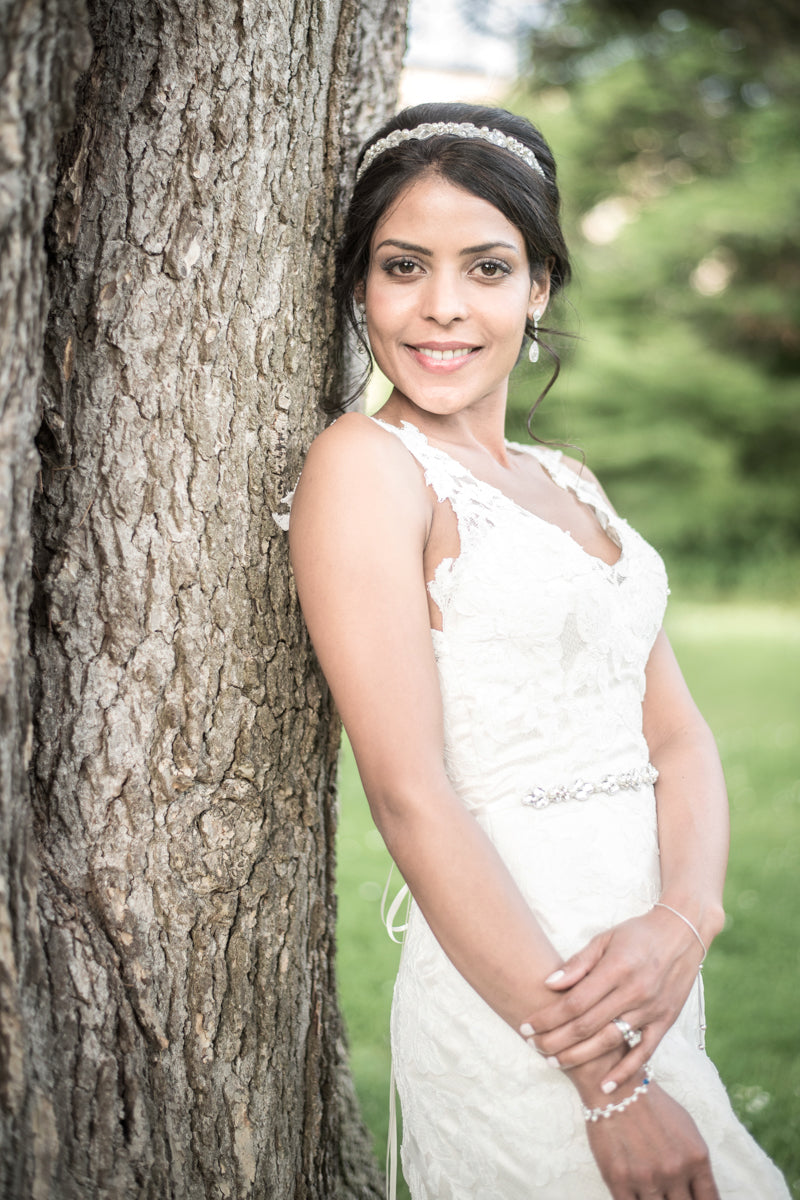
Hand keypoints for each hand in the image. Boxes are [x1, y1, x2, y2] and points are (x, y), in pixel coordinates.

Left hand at [521, 908, 704, 1089]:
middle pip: (587, 1025)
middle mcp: (634, 992)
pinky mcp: (665, 1021)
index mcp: (616, 969)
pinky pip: (644, 1052)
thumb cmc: (637, 934)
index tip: (527, 1025)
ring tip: (554, 1062)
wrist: (683, 934)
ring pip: (610, 1041)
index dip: (548, 1017)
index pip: (574, 1002)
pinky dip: (625, 1071)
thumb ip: (578, 963)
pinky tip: (605, 1085)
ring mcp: (651, 1009)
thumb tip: (549, 983)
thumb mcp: (605, 939)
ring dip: (579, 1056)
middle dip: (555, 1040)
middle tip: (533, 1046)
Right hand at [585, 1082, 719, 1198]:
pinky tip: (636, 1195)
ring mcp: (647, 1177)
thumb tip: (700, 1192)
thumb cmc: (652, 1106)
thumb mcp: (687, 1130)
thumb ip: (696, 1164)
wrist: (615, 1087)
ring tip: (652, 1191)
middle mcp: (674, 1170)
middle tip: (670, 1193)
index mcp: (696, 1158)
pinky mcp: (619, 1180)